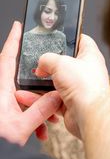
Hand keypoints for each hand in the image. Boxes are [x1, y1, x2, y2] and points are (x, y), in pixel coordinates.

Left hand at [0, 21, 61, 144]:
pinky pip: (23, 110)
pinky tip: (41, 131)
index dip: (12, 40)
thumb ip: (41, 110)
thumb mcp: (21, 127)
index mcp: (1, 90)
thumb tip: (56, 96)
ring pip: (25, 97)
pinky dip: (34, 119)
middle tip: (50, 87)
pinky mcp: (7, 113)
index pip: (7, 58)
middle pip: (21, 78)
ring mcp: (4, 104)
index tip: (17, 26)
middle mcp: (2, 94)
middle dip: (39, 84)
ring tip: (48, 120)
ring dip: (39, 107)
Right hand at [33, 34, 109, 138]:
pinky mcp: (71, 103)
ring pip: (57, 82)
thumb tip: (41, 64)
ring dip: (43, 82)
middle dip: (50, 63)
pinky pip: (53, 98)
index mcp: (90, 56)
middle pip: (66, 62)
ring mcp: (78, 87)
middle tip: (39, 62)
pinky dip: (42, 98)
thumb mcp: (60, 62)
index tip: (58, 36)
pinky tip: (31, 96)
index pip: (82, 40)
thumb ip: (47, 59)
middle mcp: (86, 71)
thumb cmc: (85, 86)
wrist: (89, 115)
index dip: (70, 36)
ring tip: (31, 79)